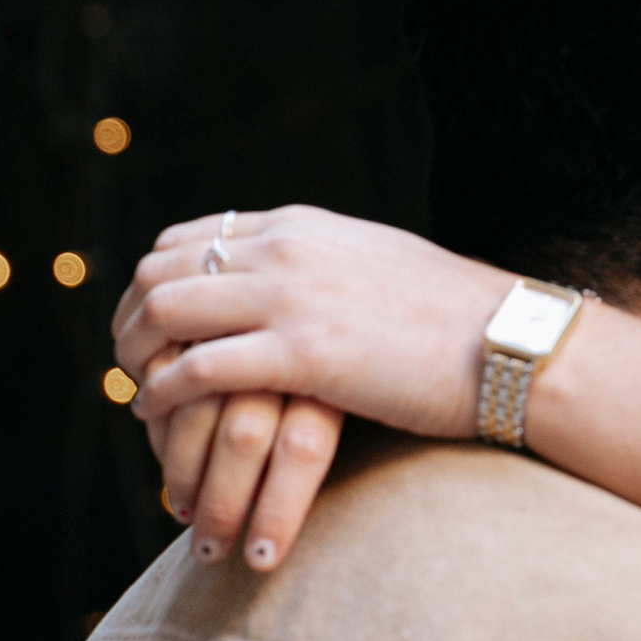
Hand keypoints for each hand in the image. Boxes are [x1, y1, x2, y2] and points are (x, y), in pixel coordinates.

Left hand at [115, 208, 510, 570]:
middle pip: (161, 268)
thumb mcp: (376, 264)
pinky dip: (164, 392)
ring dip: (136, 353)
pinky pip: (199, 367)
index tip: (149, 327)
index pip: (189, 238)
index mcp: (302, 226)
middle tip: (129, 363)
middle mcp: (287, 249)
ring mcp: (293, 298)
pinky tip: (159, 415)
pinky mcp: (304, 354)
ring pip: (166, 309)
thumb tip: (290, 283)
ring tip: (138, 391)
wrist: (511, 342)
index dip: (154, 283)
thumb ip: (322, 266)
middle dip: (129, 318)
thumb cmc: (455, 318)